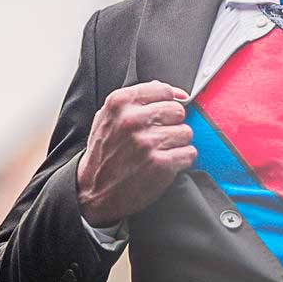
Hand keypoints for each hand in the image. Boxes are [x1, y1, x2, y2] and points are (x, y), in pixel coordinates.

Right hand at [76, 82, 196, 225]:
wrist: (93, 191)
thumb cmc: (104, 154)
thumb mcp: (108, 117)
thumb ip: (138, 101)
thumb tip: (177, 94)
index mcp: (119, 102)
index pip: (163, 90)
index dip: (166, 103)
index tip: (163, 114)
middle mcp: (132, 119)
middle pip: (178, 111)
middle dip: (172, 124)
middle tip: (158, 137)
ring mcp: (147, 142)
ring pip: (186, 132)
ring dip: (177, 144)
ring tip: (159, 152)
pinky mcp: (160, 164)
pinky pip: (189, 153)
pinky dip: (181, 160)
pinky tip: (165, 164)